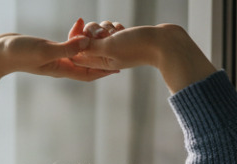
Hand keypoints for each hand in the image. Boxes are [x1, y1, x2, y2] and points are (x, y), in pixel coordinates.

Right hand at [0, 32, 118, 99]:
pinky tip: (78, 25)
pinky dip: (75, 36)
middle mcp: (59, 66)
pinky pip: (67, 44)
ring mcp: (53, 58)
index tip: (119, 66)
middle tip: (114, 47)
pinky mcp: (47, 50)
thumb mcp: (45, 50)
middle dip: (100, 56)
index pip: (87, 73)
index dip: (104, 71)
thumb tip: (88, 44)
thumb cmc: (19, 54)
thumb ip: (67, 48)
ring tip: (99, 32)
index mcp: (60, 69)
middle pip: (85, 63)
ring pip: (77, 52)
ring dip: (89, 43)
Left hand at [68, 19, 215, 92]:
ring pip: (98, 32)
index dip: (75, 39)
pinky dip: (115, 27)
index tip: (80, 28)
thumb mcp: (110, 47)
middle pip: (85, 40)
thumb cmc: (137, 46)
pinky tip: (123, 30)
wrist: (163, 43)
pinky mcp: (122, 39)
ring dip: (105, 27)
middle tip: (105, 33)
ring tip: (117, 32)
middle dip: (93, 32)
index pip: (76, 53)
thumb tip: (73, 47)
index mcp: (98, 64)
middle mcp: (104, 57)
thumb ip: (91, 47)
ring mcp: (113, 48)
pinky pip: (110, 29)